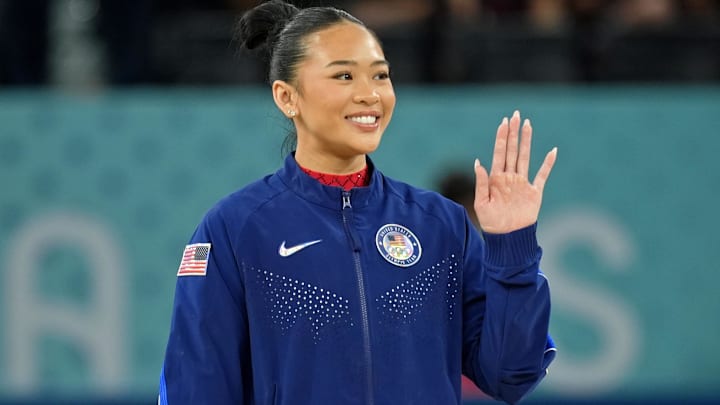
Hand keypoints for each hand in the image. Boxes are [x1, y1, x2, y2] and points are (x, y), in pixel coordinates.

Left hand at [473, 111, 556, 233]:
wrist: (508, 238)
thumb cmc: (491, 223)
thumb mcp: (481, 203)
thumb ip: (482, 182)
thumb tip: (478, 162)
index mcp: (496, 178)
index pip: (499, 153)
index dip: (501, 137)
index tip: (503, 122)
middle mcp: (510, 177)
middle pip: (512, 150)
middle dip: (513, 133)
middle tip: (516, 115)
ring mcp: (522, 183)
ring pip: (525, 157)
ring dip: (526, 141)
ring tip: (528, 125)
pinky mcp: (534, 192)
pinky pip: (542, 175)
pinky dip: (548, 163)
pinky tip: (552, 151)